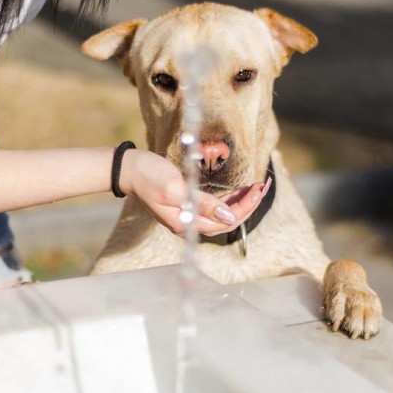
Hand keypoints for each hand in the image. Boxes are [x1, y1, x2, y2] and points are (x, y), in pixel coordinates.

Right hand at [119, 149, 265, 235]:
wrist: (128, 169)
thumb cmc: (149, 176)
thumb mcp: (176, 188)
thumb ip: (204, 205)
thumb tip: (229, 218)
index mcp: (187, 223)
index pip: (226, 222)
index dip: (246, 207)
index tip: (259, 190)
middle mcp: (189, 223)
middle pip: (227, 220)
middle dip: (248, 204)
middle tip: (264, 185)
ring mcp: (188, 215)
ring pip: (222, 214)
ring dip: (240, 202)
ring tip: (256, 187)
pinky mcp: (186, 205)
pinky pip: (214, 208)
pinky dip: (228, 199)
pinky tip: (238, 191)